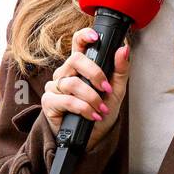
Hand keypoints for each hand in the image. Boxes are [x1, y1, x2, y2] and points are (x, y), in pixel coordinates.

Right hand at [41, 27, 130, 147]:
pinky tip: (91, 115)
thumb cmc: (102, 111)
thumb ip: (120, 68)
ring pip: (72, 83)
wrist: (93, 137)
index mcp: (80, 66)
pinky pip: (66, 100)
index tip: (95, 36)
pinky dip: (83, 109)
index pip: (78, 44)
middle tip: (105, 89)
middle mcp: (65, 73)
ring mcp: (55, 87)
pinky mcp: (49, 102)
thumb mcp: (116, 90)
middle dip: (95, 74)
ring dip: (92, 98)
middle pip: (75, 60)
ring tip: (100, 109)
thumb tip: (124, 48)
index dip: (84, 36)